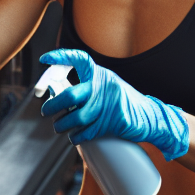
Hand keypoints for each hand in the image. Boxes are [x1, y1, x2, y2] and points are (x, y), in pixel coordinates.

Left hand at [38, 48, 188, 160]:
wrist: (150, 116)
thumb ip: (88, 87)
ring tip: (58, 127)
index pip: (80, 59)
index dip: (61, 57)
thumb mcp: (108, 86)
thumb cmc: (124, 101)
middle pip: (71, 95)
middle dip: (54, 106)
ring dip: (63, 124)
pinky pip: (87, 131)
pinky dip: (77, 136)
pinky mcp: (114, 121)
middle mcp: (104, 86)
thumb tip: (57, 94)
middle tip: (46, 111)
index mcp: (101, 75)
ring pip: (77, 117)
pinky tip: (74, 136)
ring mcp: (109, 104)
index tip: (45, 59)